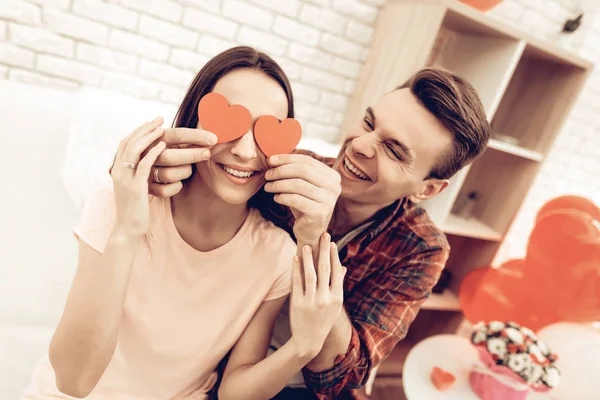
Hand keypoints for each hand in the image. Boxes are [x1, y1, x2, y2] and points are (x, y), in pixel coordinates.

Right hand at [110, 117, 165, 236]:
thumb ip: (137, 175)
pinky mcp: (135, 187)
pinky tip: (163, 145)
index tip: (151, 122)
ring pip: (134, 150)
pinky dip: (153, 152)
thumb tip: (148, 164)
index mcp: (117, 171)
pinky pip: (144, 165)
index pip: (125, 143)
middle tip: (160, 118)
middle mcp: (118, 172)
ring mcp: (125, 179)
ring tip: (162, 128)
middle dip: (145, 128)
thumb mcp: (134, 189)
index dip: (138, 131)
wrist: (128, 230)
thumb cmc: (135, 211)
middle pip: (129, 142)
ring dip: (149, 136)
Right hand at [146, 126, 217, 197]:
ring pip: (169, 175)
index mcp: (154, 138)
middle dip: (192, 155)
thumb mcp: (172, 139)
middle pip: (170, 157)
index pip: (176, 135)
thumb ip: (187, 137)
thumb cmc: (166, 150)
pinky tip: (180, 182)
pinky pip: (165, 191)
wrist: (143, 168)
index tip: (214, 139)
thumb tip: (213, 138)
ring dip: (184, 171)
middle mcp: (146, 155)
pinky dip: (176, 187)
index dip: (196, 136)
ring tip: (189, 168)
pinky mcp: (147, 188)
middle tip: (207, 154)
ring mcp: (145, 172)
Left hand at [264, 155, 340, 245]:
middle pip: (303, 170)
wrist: (311, 231)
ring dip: (279, 184)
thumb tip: (274, 157)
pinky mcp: (320, 212)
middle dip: (281, 170)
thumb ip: (295, 171)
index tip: (270, 160)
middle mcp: (334, 186)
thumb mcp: (302, 185)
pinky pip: (296, 199)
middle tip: (268, 174)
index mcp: (332, 176)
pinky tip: (276, 198)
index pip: (307, 161)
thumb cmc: (304, 204)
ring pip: (298, 185)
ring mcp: (329, 200)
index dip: (287, 158)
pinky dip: (282, 197)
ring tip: (268, 187)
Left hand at [289, 234, 345, 357]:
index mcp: (337, 298)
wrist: (309, 341)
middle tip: (323, 235)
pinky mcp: (298, 303)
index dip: (334, 256)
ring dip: (308, 258)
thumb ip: (337, 285)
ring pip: (310, 274)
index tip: (331, 242)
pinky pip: (297, 283)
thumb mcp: (334, 305)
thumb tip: (342, 267)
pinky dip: (296, 270)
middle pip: (325, 269)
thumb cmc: (323, 320)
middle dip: (324, 250)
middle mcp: (326, 298)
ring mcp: (312, 301)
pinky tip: (295, 259)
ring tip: (306, 245)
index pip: (336, 272)